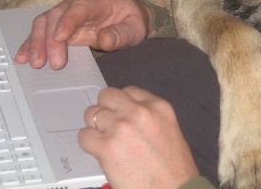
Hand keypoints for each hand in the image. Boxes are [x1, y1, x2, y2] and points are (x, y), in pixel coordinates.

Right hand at [14, 0, 153, 69]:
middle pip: (56, 16)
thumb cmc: (131, 22)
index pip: (79, 7)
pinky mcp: (58, 25)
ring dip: (36, 43)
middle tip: (52, 63)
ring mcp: (65, 13)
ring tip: (35, 63)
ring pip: (44, 23)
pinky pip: (41, 32)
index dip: (68, 21)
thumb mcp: (135, 29)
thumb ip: (121, 34)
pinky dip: (31, 44)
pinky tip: (23, 57)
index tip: (60, 38)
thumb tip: (104, 39)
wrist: (128, 19)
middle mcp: (77, 3)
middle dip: (50, 40)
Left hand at [80, 86, 199, 188]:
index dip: (122, 104)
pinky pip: (84, 136)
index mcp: (158, 106)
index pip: (129, 91)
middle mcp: (139, 112)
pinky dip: (87, 143)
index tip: (121, 114)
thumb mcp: (170, 130)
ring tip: (104, 140)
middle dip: (106, 109)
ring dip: (95, 126)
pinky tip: (97, 151)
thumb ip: (150, 117)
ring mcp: (121, 128)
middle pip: (107, 96)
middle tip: (108, 125)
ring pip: (92, 114)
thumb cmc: (175, 168)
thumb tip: (128, 115)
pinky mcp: (106, 147)